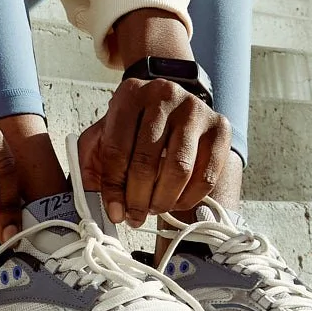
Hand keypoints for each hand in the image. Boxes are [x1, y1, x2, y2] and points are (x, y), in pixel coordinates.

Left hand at [77, 77, 231, 226]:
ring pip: (179, 169)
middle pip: (147, 161)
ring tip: (154, 208)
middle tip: (135, 216)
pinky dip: (189, 197)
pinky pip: (206, 175)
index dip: (113, 187)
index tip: (114, 211)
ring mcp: (194, 110)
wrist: (172, 110)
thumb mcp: (104, 137)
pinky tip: (175, 200)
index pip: (116, 149)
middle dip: (138, 198)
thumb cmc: (134, 128)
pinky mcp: (219, 127)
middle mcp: (163, 95)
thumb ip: (92, 165)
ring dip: (163, 200)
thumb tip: (100, 205)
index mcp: (130, 94)